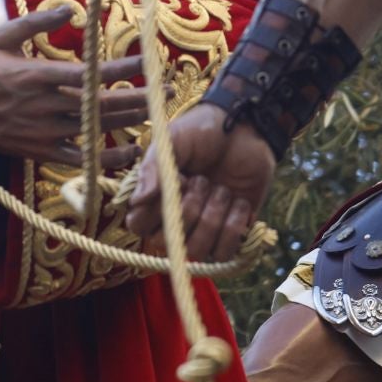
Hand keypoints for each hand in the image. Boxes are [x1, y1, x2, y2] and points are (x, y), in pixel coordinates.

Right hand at [0, 6, 147, 166]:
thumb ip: (35, 23)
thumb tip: (70, 5)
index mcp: (37, 75)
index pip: (90, 73)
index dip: (123, 69)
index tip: (147, 60)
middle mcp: (45, 106)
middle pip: (102, 104)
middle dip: (139, 96)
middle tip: (167, 89)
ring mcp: (43, 131)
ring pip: (95, 130)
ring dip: (128, 123)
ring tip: (155, 113)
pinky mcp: (39, 151)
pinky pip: (79, 158)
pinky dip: (104, 157)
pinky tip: (127, 151)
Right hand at [126, 103, 273, 262]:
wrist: (244, 128)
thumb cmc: (200, 131)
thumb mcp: (171, 142)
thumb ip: (153, 169)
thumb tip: (137, 201)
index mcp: (153, 196)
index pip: (138, 226)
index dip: (153, 213)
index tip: (173, 186)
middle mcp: (175, 217)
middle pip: (172, 242)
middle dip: (191, 209)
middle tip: (202, 179)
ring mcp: (203, 228)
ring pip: (199, 250)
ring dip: (213, 216)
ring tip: (221, 189)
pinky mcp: (231, 233)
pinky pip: (225, 253)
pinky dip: (233, 226)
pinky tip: (238, 201)